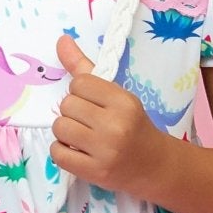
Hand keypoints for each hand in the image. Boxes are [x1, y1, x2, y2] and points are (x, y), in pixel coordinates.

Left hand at [50, 34, 167, 196]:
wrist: (154, 166)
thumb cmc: (132, 127)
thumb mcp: (116, 96)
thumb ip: (85, 68)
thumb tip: (61, 40)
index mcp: (123, 101)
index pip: (79, 83)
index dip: (80, 93)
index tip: (92, 104)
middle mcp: (115, 125)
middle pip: (67, 105)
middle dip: (73, 113)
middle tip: (89, 123)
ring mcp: (105, 150)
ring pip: (59, 127)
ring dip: (65, 132)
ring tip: (82, 137)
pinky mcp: (95, 172)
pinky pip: (57, 153)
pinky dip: (61, 151)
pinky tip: (77, 151)